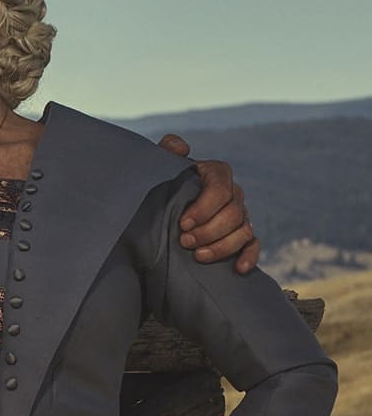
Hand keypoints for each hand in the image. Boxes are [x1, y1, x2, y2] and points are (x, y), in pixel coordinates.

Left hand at [158, 135, 259, 272]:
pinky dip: (249, 257)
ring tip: (198, 256)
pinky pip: (253, 245)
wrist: (162, 204)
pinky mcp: (242, 234)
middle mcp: (233, 193)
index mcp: (217, 174)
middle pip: (233, 214)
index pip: (221, 189)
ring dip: (222, 246)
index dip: (204, 208)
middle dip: (209, 231)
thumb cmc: (162, 182)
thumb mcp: (162, 166)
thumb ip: (168, 152)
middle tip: (184, 241)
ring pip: (243, 231)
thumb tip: (180, 147)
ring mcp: (240, 214)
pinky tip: (238, 268)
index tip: (182, 223)